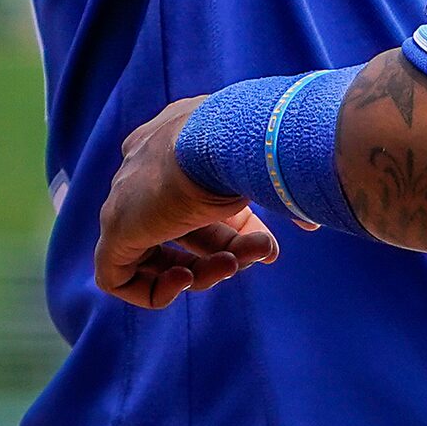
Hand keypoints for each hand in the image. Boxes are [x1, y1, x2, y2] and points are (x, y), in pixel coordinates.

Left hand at [95, 96, 281, 308]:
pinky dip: (155, 290)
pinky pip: (119, 276)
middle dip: (225, 249)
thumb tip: (310, 223)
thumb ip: (281, 195)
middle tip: (260, 253)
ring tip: (232, 264)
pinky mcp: (116, 228)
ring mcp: (129, 196)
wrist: (236, 136)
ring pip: (159, 252)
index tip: (267, 242)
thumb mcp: (274, 168)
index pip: (201, 196)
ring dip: (205, 269)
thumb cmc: (264, 144)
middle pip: (185, 227)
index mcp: (180, 139)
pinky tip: (186, 280)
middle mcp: (148, 164)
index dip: (238, 227)